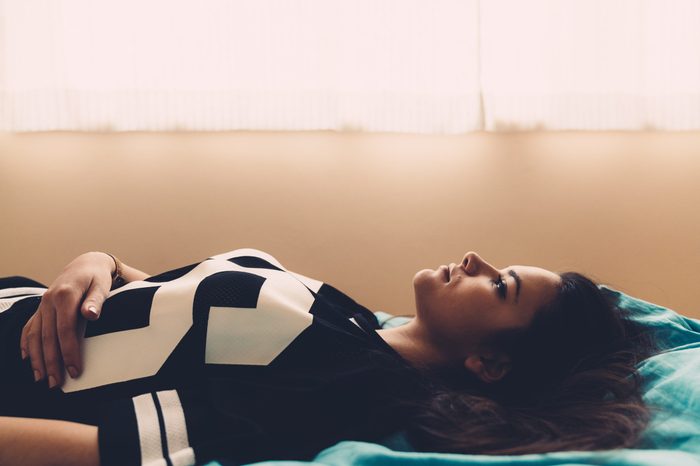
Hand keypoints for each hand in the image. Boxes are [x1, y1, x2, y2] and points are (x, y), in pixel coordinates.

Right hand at [20, 252, 114, 388]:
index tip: (74, 370)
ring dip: (37, 359)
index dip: (69, 351)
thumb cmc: (97, 278)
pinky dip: (26, 344)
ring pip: (35, 335)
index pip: (65, 329)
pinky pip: (29, 328)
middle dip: (51, 362)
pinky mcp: (41, 309)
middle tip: (56, 384)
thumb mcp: (102, 285)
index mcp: (65, 295)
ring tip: (41, 379)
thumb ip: (96, 300)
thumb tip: (91, 314)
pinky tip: (27, 359)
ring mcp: (42, 306)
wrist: (85, 265)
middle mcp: (49, 301)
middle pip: (48, 337)